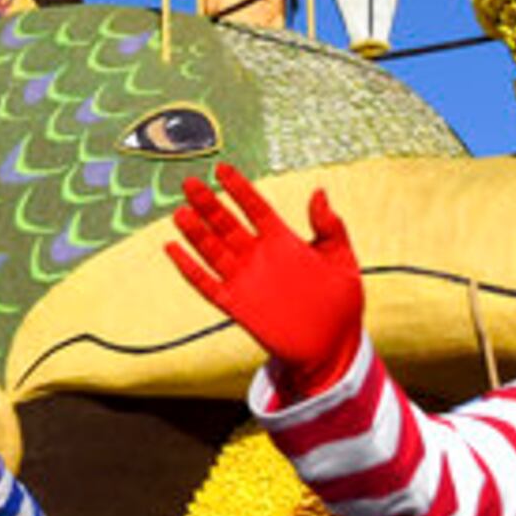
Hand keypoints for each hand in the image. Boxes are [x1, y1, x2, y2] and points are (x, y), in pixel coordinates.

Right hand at [166, 162, 365, 393]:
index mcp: (282, 241)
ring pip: (213, 251)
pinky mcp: (237, 306)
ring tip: (181, 213)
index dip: (239, 189)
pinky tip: (173, 251)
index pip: (255, 208)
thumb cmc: (341, 302)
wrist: (332, 346)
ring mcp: (245, 280)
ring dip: (195, 233)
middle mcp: (258, 257)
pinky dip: (189, 269)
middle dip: (208, 204)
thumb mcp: (342, 260)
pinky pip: (207, 285)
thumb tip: (319, 192)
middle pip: (227, 224)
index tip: (222, 170)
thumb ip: (330, 227)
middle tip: (190, 184)